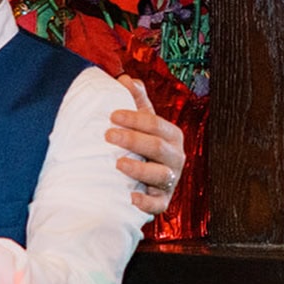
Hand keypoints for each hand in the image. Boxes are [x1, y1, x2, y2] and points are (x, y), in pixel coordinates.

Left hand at [110, 76, 186, 215]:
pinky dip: (146, 202)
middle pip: (157, 147)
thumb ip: (136, 102)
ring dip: (139, 169)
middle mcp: (175, 158)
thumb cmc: (141, 146)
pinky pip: (158, 205)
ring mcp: (170, 181)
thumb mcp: (141, 123)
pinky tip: (130, 197)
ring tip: (118, 164)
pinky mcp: (162, 202)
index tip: (112, 115)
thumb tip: (126, 79)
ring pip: (160, 175)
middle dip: (133, 139)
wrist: (141, 179)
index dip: (135, 119)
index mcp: (172, 136)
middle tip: (108, 135)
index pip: (156, 124)